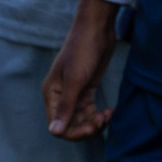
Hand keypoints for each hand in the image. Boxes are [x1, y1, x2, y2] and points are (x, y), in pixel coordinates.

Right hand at [43, 0, 117, 139]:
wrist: (97, 28)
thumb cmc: (83, 51)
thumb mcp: (75, 81)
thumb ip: (66, 107)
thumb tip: (54, 132)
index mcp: (52, 94)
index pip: (57, 125)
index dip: (73, 132)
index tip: (91, 128)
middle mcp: (60, 96)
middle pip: (70, 124)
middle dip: (86, 128)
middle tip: (101, 121)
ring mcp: (74, 92)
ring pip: (81, 119)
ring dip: (94, 122)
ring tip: (107, 116)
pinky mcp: (86, 88)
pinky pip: (90, 110)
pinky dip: (99, 114)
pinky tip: (110, 112)